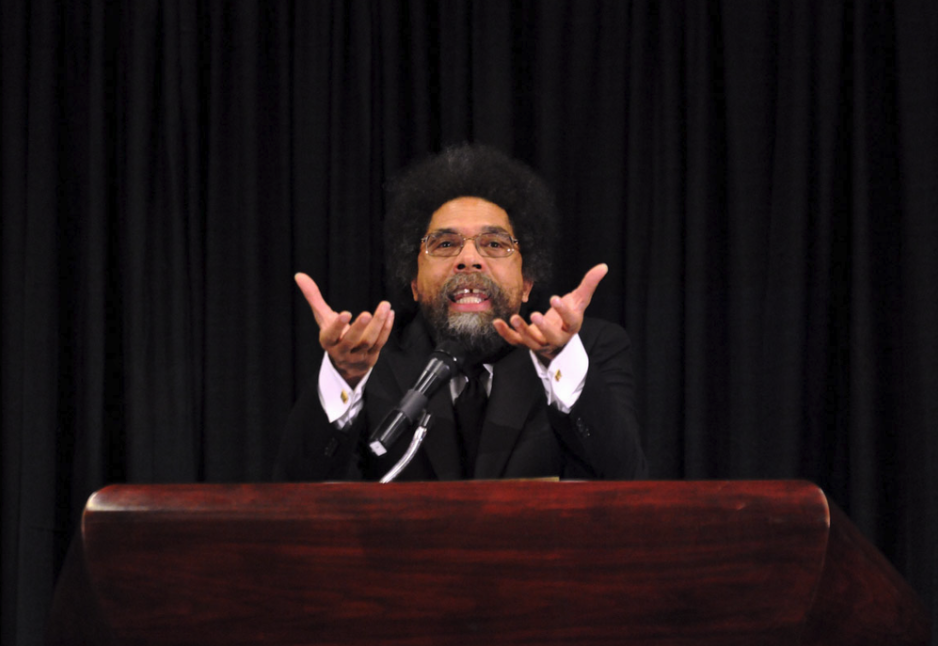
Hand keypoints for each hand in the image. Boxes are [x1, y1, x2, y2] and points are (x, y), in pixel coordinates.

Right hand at [295, 272, 393, 386]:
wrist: (346, 362)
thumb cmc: (333, 333)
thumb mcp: (322, 317)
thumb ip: (313, 297)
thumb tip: (299, 275)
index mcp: (328, 342)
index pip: (331, 336)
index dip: (337, 326)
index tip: (345, 313)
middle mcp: (342, 351)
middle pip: (351, 341)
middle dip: (359, 328)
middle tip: (366, 314)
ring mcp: (358, 355)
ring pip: (369, 342)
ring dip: (378, 324)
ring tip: (385, 306)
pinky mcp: (372, 356)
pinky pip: (380, 343)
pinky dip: (386, 328)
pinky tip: (390, 314)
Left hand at [493, 263, 607, 363]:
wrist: (557, 338)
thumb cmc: (568, 317)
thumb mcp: (579, 300)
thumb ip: (589, 284)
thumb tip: (603, 266)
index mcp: (571, 327)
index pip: (570, 321)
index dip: (563, 311)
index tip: (555, 298)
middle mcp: (557, 338)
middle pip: (552, 337)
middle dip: (544, 327)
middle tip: (535, 314)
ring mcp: (540, 343)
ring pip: (532, 342)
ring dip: (522, 331)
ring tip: (514, 318)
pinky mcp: (526, 344)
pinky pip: (515, 341)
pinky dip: (505, 333)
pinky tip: (498, 322)